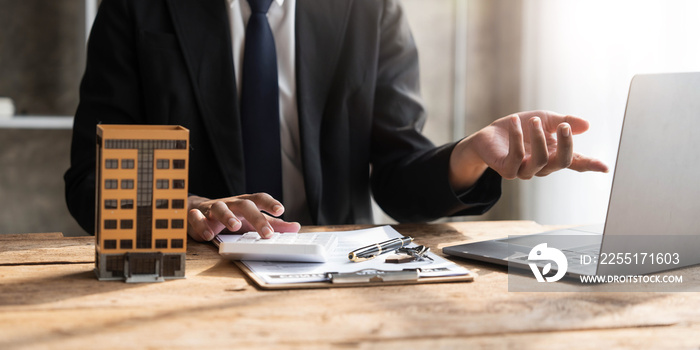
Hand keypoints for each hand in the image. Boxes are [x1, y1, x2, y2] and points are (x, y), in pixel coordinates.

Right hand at [187, 193, 300, 240]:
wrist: (198, 211)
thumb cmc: (231, 216)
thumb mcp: (251, 221)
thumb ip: (273, 225)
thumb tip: (296, 227)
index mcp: (245, 203)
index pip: (259, 199)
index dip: (270, 203)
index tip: (281, 210)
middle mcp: (231, 203)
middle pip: (244, 205)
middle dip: (256, 218)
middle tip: (267, 233)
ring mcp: (213, 208)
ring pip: (219, 207)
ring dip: (227, 216)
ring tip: (234, 227)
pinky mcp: (196, 216)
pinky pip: (196, 218)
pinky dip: (201, 224)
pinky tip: (207, 234)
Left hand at [449, 110, 608, 189]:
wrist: (489, 135)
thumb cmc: (520, 128)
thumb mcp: (546, 119)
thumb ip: (564, 122)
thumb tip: (586, 125)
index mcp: (554, 155)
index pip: (575, 162)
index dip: (590, 165)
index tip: (605, 167)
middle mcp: (541, 167)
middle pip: (562, 162)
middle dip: (565, 144)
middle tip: (563, 125)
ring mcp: (524, 171)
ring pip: (540, 161)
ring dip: (538, 137)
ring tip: (535, 120)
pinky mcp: (507, 170)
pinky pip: (517, 156)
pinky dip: (517, 136)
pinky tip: (515, 121)